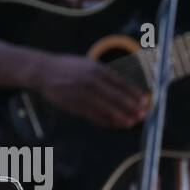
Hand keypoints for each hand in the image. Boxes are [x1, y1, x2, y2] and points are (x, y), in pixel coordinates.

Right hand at [36, 53, 150, 127]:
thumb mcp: (89, 65)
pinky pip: (93, 115)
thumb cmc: (70, 68)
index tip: (145, 100)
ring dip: (120, 117)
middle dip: (130, 107)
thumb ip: (105, 76)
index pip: (120, 82)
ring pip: (105, 108)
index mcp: (96, 69)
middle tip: (142, 114)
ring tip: (131, 122)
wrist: (45, 71)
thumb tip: (125, 88)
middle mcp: (90, 81)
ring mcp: (81, 94)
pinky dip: (105, 121)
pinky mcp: (74, 105)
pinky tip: (114, 124)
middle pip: (115, 97)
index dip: (134, 93)